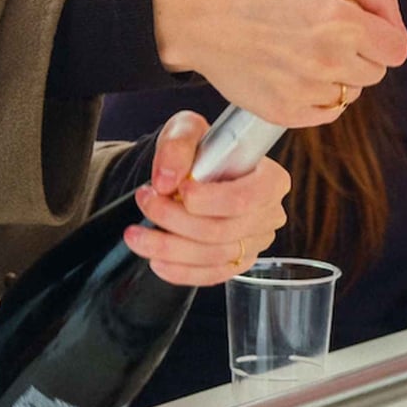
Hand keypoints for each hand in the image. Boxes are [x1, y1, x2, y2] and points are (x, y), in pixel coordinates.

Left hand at [121, 111, 289, 284]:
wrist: (194, 172)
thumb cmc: (200, 149)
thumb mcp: (187, 130)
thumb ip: (178, 145)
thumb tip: (166, 180)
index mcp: (271, 179)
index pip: (244, 198)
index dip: (209, 199)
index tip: (179, 188)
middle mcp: (269, 215)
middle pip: (222, 230)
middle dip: (175, 219)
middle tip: (144, 201)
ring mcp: (255, 243)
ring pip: (212, 255)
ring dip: (168, 247)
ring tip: (135, 234)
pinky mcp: (237, 263)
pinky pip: (210, 275)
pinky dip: (179, 271)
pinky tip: (155, 260)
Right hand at [151, 0, 406, 127]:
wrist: (202, 17)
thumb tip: (398, 28)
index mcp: (342, 21)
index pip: (398, 50)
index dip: (385, 38)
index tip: (367, 32)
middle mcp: (328, 60)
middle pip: (376, 73)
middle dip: (360, 55)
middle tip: (323, 35)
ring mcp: (306, 91)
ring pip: (351, 94)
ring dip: (337, 77)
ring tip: (302, 53)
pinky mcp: (286, 113)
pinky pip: (326, 112)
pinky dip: (316, 96)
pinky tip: (291, 73)